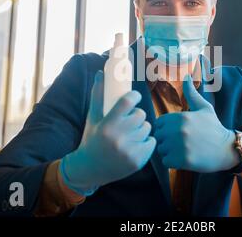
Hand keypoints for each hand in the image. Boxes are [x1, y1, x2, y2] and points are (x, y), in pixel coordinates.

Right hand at [60, 71, 155, 195]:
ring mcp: (129, 151)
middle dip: (137, 115)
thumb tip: (101, 72)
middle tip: (130, 119)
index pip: (128, 101)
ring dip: (142, 127)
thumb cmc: (91, 139)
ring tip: (131, 132)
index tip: (134, 98)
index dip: (134, 96)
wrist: (89, 169)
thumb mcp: (93, 117)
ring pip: (147, 127)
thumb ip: (97, 94)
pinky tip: (136, 144)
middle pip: (141, 114)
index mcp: (107, 125)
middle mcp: (118, 138)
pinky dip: (146, 141)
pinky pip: (152, 142)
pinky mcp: (138, 161)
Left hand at [154, 75, 238, 172]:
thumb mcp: (204, 108)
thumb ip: (192, 93)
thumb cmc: (214, 128)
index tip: (177, 132)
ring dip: (168, 152)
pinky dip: (172, 162)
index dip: (166, 128)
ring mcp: (181, 146)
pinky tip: (184, 159)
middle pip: (159, 137)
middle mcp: (179, 130)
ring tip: (183, 150)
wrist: (227, 149)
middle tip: (180, 143)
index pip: (159, 124)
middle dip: (166, 140)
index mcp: (181, 117)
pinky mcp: (183, 160)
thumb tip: (186, 75)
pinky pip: (166, 161)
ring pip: (161, 150)